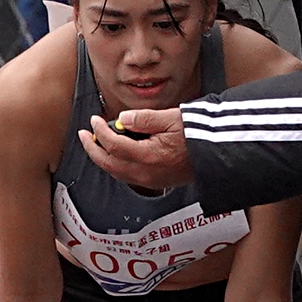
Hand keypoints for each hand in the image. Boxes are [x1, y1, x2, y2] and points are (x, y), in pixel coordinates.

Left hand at [78, 108, 193, 189]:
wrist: (216, 154)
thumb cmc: (196, 134)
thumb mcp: (170, 118)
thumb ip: (143, 119)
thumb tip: (123, 119)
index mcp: (148, 156)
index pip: (113, 145)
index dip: (100, 131)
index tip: (94, 120)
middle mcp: (146, 173)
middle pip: (109, 164)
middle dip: (92, 149)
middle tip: (84, 135)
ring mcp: (151, 180)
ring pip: (116, 172)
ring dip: (103, 158)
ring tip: (97, 142)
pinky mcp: (156, 182)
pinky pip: (127, 176)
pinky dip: (116, 164)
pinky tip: (116, 153)